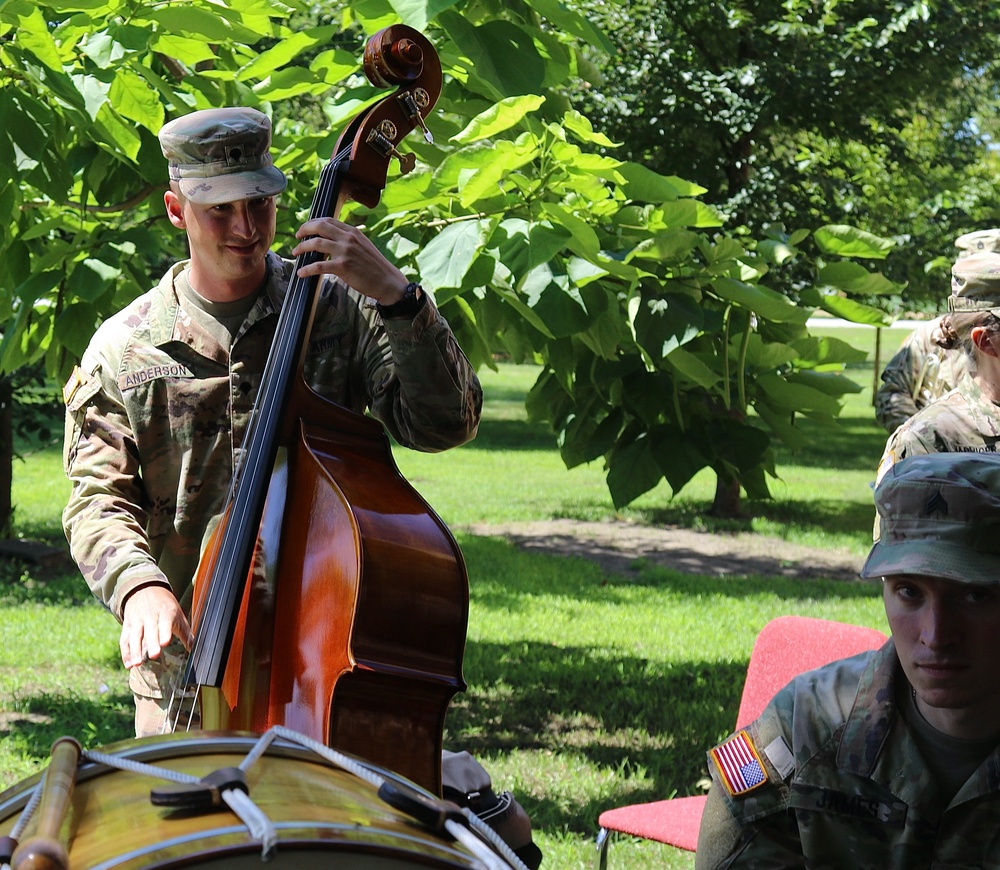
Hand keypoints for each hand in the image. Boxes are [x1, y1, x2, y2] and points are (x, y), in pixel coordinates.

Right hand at [120, 585, 192, 668]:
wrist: (145, 588)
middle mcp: (150, 616)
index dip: (165, 632)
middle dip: (151, 643)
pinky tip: (128, 664)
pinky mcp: (127, 625)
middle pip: (150, 630)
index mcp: (165, 612)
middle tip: (154, 655)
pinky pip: (125, 639)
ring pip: (135, 636)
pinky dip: (125, 652)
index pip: (165, 622)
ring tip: (137, 664)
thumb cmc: (165, 606)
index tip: (165, 642)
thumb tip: (194, 648)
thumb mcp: (177, 614)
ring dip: (135, 650)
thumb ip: (185, 632)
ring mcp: (137, 621)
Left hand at [291, 217, 407, 304]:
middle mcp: (348, 238)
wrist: (387, 282)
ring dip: (302, 248)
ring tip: (295, 254)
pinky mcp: (343, 267)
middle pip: (319, 226)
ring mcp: (345, 252)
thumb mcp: (364, 246)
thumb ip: (349, 241)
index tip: (305, 229)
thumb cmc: (375, 267)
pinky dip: (307, 269)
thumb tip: (333, 240)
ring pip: (316, 243)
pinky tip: (301, 273)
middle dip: (304, 230)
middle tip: (297, 237)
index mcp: (353, 232)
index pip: (328, 220)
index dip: (313, 223)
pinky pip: (318, 266)